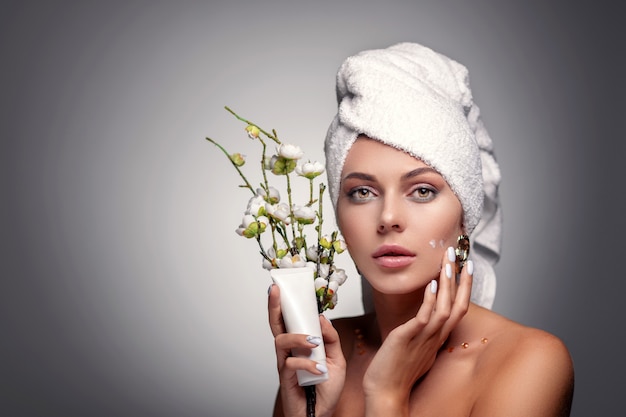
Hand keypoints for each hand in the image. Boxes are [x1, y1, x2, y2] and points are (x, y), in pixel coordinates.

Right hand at [268, 284, 345, 416]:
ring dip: (298, 338)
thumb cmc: (326, 389)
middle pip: (276, 325)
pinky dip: (307, 364)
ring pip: (281, 341)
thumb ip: (331, 339)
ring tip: (314, 344)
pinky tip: (318, 370)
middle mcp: (289, 352)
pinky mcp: (285, 379)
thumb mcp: (337, 360)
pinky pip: (290, 364)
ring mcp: (285, 365)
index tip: (280, 288)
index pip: (289, 321)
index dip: (282, 305)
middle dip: (274, 307)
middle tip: (276, 292)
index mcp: (299, 345)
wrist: (322, 415)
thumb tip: (322, 319)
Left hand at [362, 247, 473, 414]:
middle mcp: (435, 337)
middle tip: (458, 255)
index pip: (458, 308)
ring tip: (447, 262)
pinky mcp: (408, 339)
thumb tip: (423, 317)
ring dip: (448, 283)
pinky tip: (431, 285)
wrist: (385, 393)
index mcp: (437, 338)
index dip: (464, 287)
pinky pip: (424, 318)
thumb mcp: (415, 347)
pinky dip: (430, 301)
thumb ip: (422, 331)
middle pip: (458, 305)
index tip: (466, 267)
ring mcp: (423, 338)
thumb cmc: (396, 371)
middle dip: (460, 279)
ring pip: (445, 308)